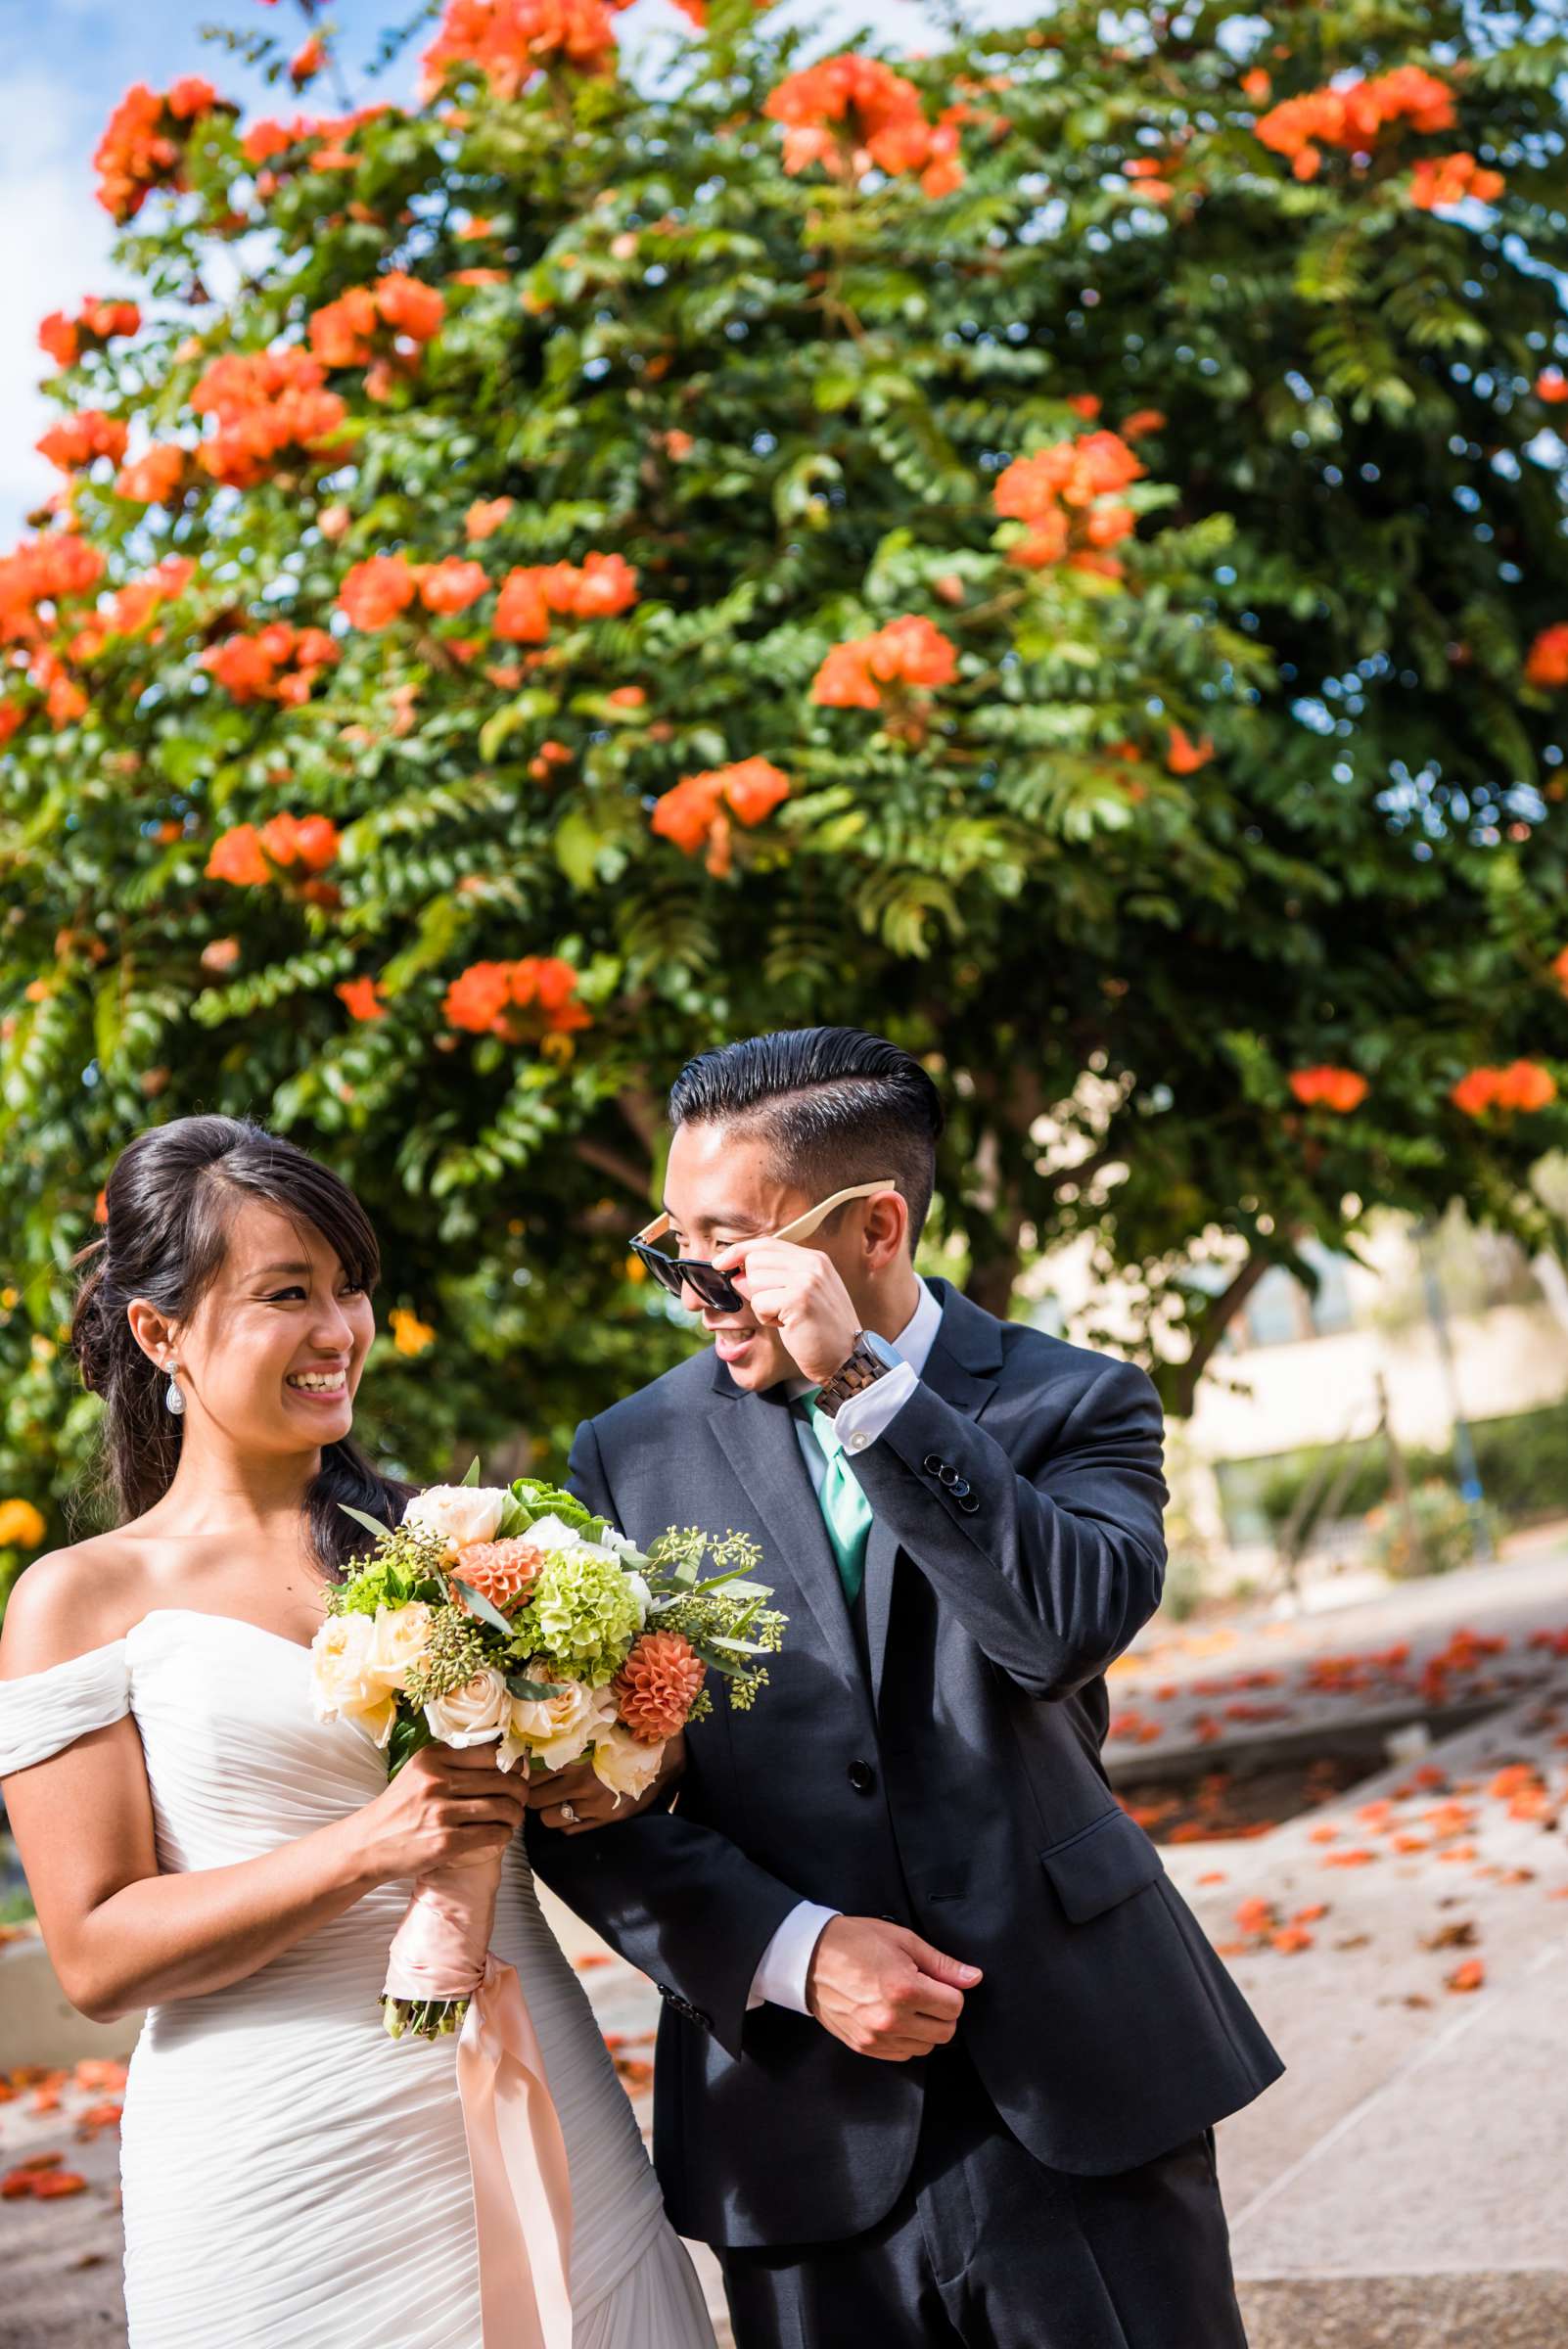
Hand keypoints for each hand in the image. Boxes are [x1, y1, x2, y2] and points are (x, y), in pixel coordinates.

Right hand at [348, 1742, 530, 1884]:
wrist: (369, 1844)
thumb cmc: (400, 1807)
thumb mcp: (419, 1772)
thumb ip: (452, 1761)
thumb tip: (501, 1757)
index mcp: (433, 1758)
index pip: (490, 1752)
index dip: (511, 1762)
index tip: (517, 1771)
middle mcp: (437, 1781)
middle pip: (502, 1780)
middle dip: (520, 1791)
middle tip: (520, 1798)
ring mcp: (441, 1812)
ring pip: (502, 1807)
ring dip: (516, 1814)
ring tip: (513, 1817)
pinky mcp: (445, 1842)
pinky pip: (492, 1833)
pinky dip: (504, 1834)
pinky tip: (501, 1834)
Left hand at [525, 1733, 685, 1835]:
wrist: (663, 1755)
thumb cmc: (624, 1737)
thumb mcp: (593, 1731)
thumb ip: (564, 1737)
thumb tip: (529, 1739)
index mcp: (577, 1758)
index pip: (532, 1774)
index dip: (526, 1772)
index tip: (528, 1768)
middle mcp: (583, 1785)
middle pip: (535, 1799)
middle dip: (534, 1792)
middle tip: (539, 1784)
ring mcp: (595, 1805)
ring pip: (549, 1819)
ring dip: (548, 1809)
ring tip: (554, 1797)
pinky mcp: (606, 1820)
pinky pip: (571, 1831)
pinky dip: (567, 1822)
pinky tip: (573, 1807)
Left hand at [713, 1238, 860, 1385]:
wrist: (848, 1357)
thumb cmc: (821, 1330)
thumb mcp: (802, 1294)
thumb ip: (776, 1277)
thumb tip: (736, 1272)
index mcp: (814, 1258)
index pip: (766, 1243)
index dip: (739, 1251)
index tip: (720, 1263)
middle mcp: (812, 1263)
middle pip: (755, 1260)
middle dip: (754, 1287)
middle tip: (777, 1307)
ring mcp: (807, 1280)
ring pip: (753, 1281)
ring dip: (761, 1305)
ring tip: (785, 1317)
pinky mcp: (798, 1300)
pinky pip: (759, 1302)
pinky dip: (766, 1318)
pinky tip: (786, 1326)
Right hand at [805, 1915, 981, 2060]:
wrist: (809, 1958)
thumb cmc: (856, 1942)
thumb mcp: (903, 1940)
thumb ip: (941, 1963)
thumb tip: (974, 1978)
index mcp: (904, 1989)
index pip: (955, 2006)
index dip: (951, 1991)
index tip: (936, 1980)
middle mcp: (891, 2019)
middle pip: (945, 2032)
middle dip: (942, 2012)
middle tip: (925, 1992)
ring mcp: (876, 2037)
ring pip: (926, 2047)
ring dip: (925, 2027)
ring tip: (906, 2003)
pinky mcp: (865, 2047)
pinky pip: (903, 2055)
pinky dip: (906, 2039)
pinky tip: (894, 2016)